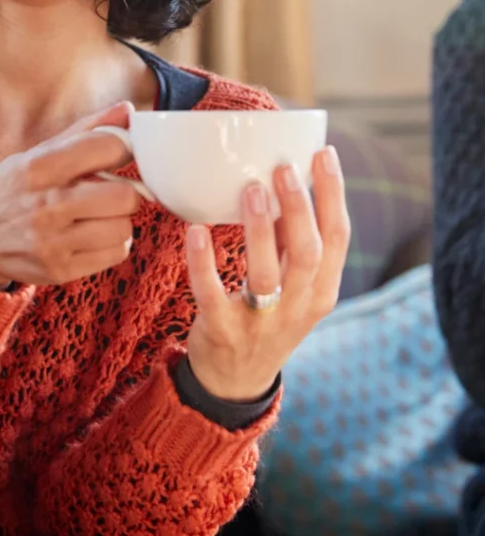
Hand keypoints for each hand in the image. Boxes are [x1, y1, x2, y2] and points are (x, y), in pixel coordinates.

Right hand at [0, 102, 140, 288]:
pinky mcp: (60, 270)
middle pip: (124, 197)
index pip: (106, 148)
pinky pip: (117, 253)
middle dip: (125, 191)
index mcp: (37, 168)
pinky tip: (91, 235)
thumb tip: (128, 110)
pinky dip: (112, 243)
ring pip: (123, 228)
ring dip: (117, 219)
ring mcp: (52, 243)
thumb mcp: (35, 155)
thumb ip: (84, 132)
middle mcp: (45, 206)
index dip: (123, 148)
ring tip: (96, 215)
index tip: (118, 153)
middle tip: (110, 191)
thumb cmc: (8, 190)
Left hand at [184, 147, 350, 401]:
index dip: (334, 194)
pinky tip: (195, 231)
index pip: (339, 237)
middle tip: (283, 167)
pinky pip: (212, 293)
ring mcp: (262, 322)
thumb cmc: (266, 317)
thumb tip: (282, 179)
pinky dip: (204, 262)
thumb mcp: (292, 285)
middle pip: (308, 252)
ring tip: (250, 190)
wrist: (235, 382)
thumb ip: (288, 241)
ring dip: (259, 230)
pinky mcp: (223, 330)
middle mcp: (298, 306)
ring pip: (267, 274)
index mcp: (321, 289)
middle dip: (299, 208)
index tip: (325, 153)